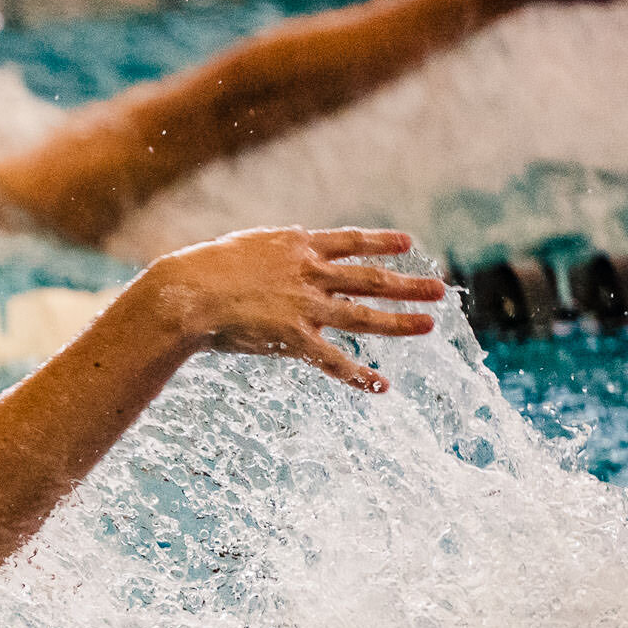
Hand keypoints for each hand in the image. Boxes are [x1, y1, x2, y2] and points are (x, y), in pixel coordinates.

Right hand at [149, 227, 445, 391]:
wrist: (186, 293)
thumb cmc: (200, 271)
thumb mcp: (243, 249)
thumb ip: (269, 256)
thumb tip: (276, 258)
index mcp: (296, 245)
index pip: (350, 241)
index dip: (381, 243)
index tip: (409, 244)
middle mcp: (308, 272)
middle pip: (369, 278)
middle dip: (407, 284)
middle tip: (440, 289)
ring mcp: (304, 305)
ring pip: (362, 315)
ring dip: (399, 321)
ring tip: (429, 324)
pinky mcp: (293, 337)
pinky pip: (332, 360)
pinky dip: (358, 375)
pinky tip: (380, 385)